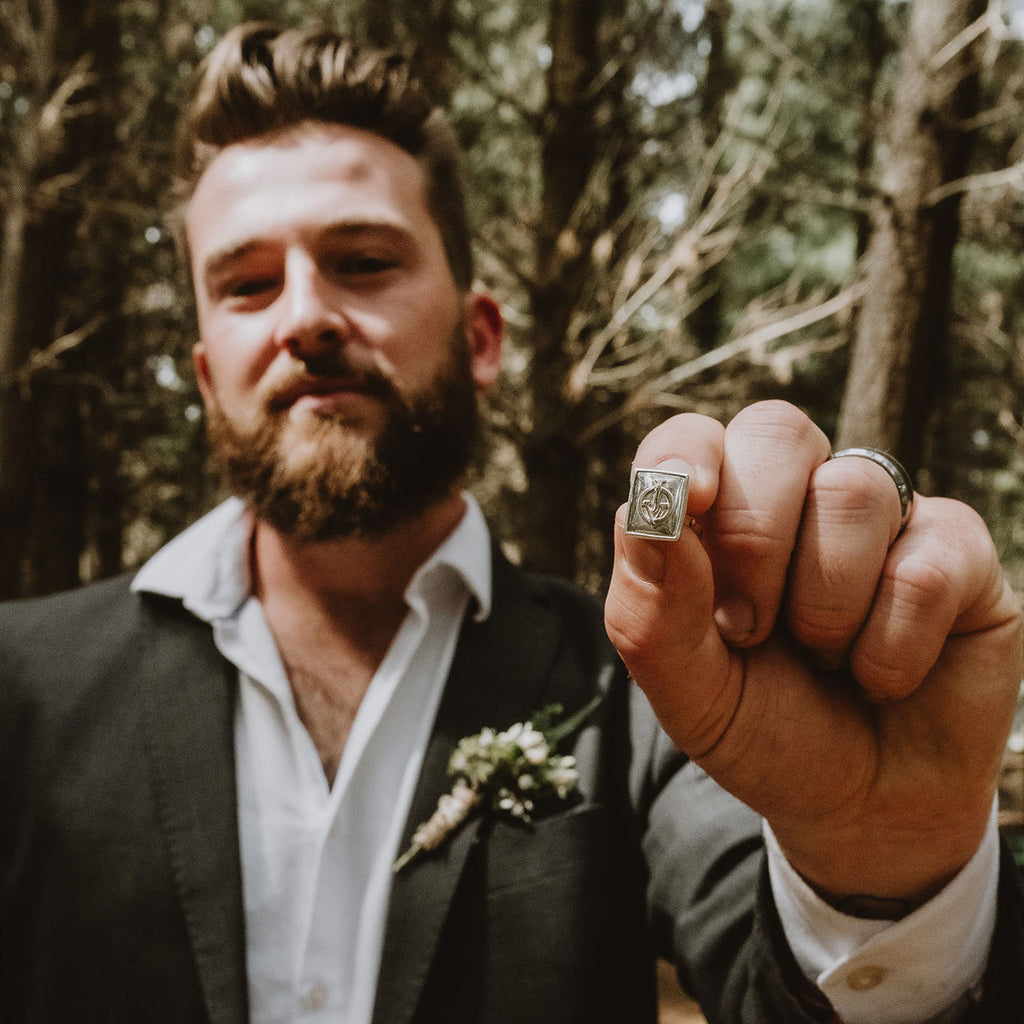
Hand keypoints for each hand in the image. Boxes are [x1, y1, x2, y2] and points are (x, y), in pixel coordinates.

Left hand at [605, 401, 1022, 905]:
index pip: (691, 438)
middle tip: (748, 629)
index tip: (691, 498)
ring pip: (853, 491)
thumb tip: (643, 512)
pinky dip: (890, 648)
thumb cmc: (765, 729)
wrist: (862, 805)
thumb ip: (654, 610)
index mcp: (719, 514)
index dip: (686, 453)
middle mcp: (799, 495)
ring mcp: (882, 516)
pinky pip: (924, 568)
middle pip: (777, 432)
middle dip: (754, 541)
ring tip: (824, 656)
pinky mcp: (956, 550)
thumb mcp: (690, 693)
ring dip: (824, 606)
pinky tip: (882, 676)